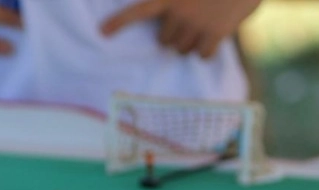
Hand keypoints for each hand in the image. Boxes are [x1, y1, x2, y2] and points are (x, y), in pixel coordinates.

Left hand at [100, 0, 261, 58]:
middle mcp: (179, 10)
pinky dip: (208, 50)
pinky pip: (203, 55)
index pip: (138, 11)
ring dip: (191, 42)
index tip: (102, 33)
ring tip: (205, 25)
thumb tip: (167, 23)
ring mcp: (197, 23)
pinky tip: (216, 36)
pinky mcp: (215, 32)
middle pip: (165, 40)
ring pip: (183, 49)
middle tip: (190, 23)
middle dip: (175, 35)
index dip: (120, 22)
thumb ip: (173, 3)